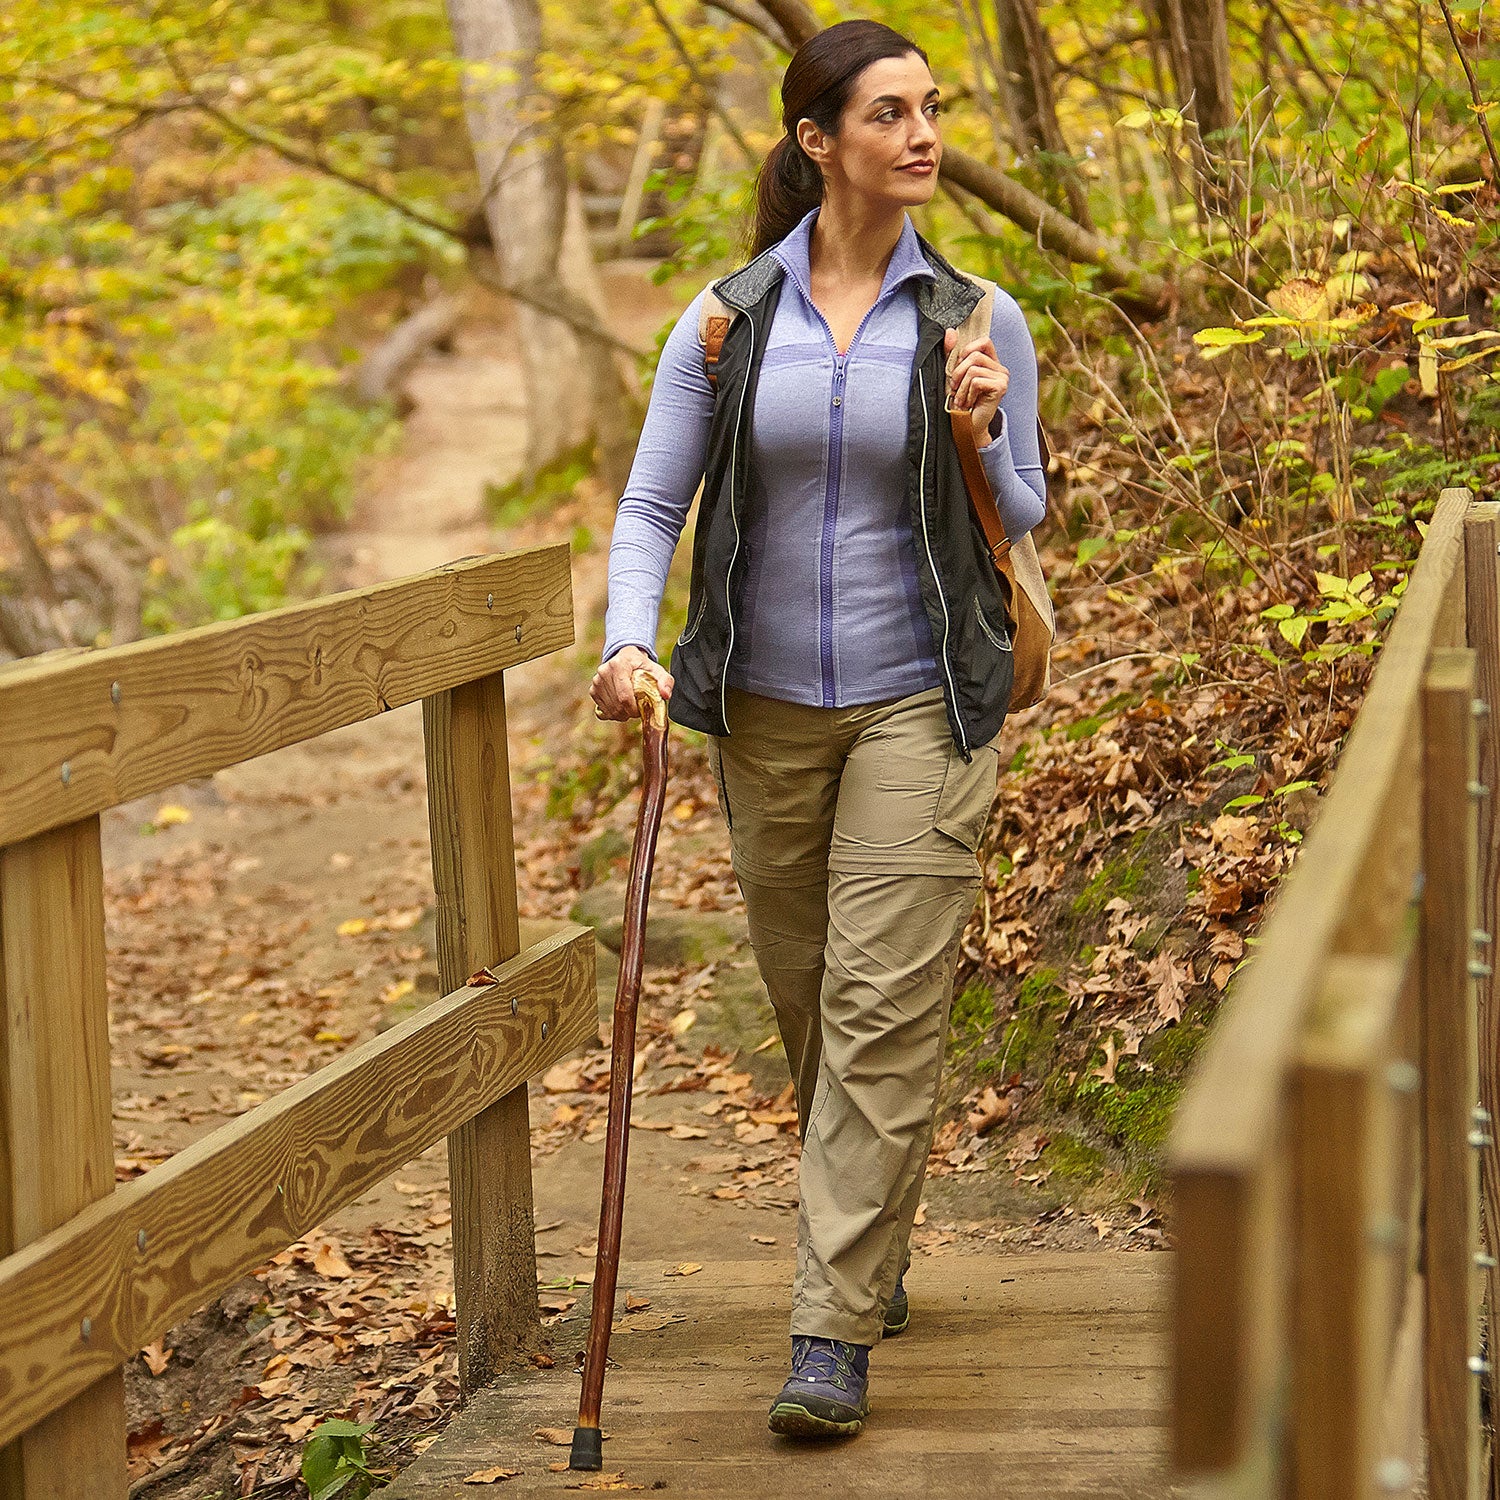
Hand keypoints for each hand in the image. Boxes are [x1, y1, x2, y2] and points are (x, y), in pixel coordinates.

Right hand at [590, 644, 673, 720]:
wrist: (625, 657)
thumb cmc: (642, 666)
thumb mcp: (657, 670)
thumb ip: (665, 681)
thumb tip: (666, 695)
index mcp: (619, 665)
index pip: (624, 696)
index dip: (634, 709)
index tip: (642, 710)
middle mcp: (604, 672)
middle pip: (617, 705)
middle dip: (629, 713)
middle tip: (638, 709)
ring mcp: (596, 681)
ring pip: (610, 710)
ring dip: (622, 714)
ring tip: (630, 706)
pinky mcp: (593, 690)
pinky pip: (603, 711)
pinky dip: (613, 713)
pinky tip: (621, 706)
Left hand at [944, 327, 1009, 446]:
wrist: (967, 426)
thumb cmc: (960, 401)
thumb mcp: (953, 374)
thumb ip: (951, 353)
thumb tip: (950, 331)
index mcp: (992, 363)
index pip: (984, 341)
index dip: (967, 350)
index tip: (958, 368)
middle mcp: (1001, 369)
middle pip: (974, 356)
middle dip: (958, 373)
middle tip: (954, 389)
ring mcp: (1003, 378)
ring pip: (973, 369)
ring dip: (961, 386)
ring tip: (961, 399)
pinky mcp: (1001, 387)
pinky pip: (976, 381)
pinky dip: (967, 393)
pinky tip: (969, 404)